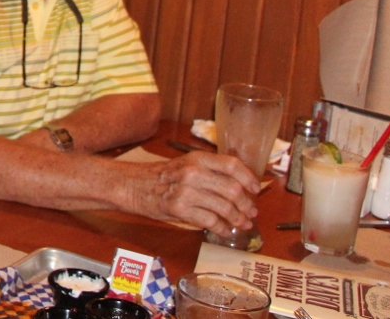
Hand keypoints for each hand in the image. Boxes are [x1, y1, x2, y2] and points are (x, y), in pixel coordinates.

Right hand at [130, 152, 260, 236]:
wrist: (132, 185)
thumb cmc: (160, 177)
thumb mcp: (185, 164)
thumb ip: (209, 171)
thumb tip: (239, 185)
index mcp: (197, 158)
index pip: (232, 164)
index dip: (249, 178)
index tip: (256, 189)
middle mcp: (193, 172)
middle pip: (233, 189)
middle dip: (247, 205)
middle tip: (251, 212)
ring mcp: (186, 191)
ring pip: (224, 207)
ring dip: (238, 219)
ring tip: (242, 224)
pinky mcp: (180, 209)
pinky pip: (210, 221)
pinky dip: (222, 228)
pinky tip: (225, 230)